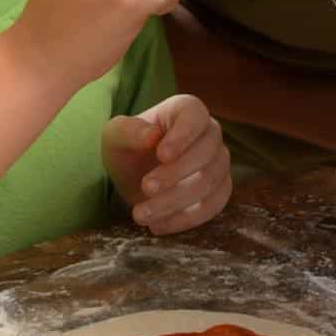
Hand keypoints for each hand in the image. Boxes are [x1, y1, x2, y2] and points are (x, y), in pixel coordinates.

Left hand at [102, 94, 231, 234]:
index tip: (161, 155)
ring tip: (142, 213)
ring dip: (176, 201)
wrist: (133, 177)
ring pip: (210, 182)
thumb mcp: (115, 137)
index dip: (182, 136)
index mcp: (186, 110)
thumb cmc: (127, 149)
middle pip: (207, 152)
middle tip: (146, 187)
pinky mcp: (219, 190)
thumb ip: (128, 131)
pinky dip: (185, 218)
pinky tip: (157, 225)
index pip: (195, 116)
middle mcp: (209, 133)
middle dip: (175, 174)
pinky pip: (213, 206)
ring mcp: (219, 162)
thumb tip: (151, 135)